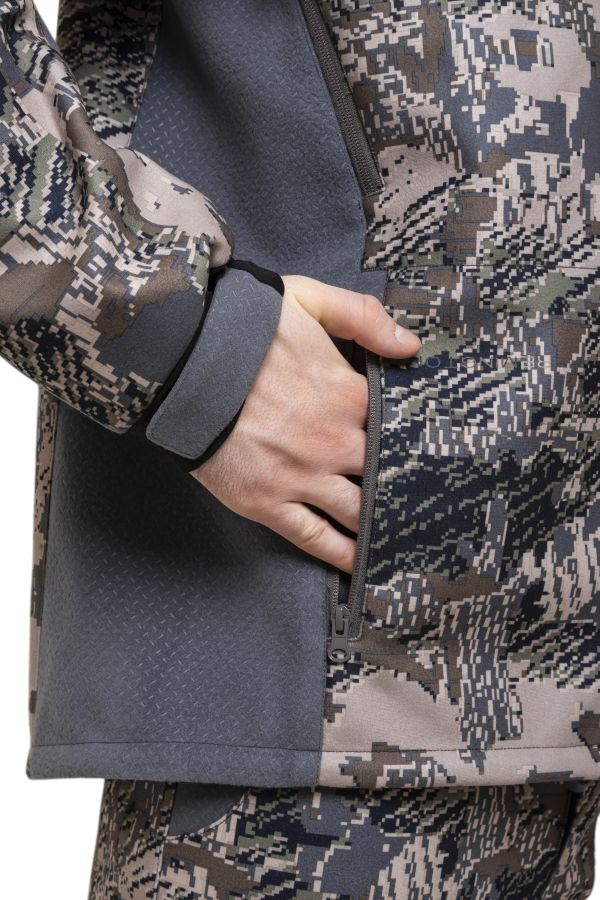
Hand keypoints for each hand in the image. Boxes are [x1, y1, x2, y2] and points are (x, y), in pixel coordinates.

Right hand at [192, 275, 419, 572]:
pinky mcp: (267, 502)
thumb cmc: (240, 328)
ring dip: (380, 525)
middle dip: (407, 488)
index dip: (415, 442)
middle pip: (385, 475)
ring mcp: (300, 477)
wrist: (179, 359)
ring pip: (357, 513)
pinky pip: (314, 537)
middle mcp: (332, 442)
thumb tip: (410, 347)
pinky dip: (341, 554)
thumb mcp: (307, 300)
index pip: (398, 428)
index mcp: (348, 395)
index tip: (433, 454)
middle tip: (430, 504)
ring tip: (401, 538)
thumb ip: (363, 317)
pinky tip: (360, 562)